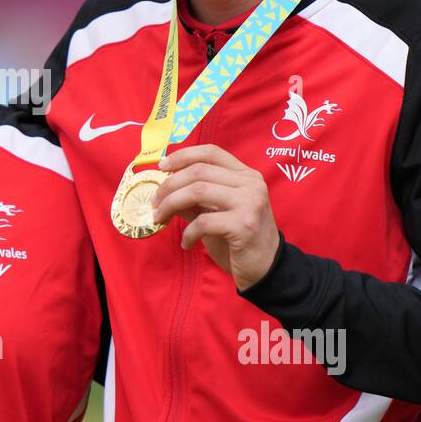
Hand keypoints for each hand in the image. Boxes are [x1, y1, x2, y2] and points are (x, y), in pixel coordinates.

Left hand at [151, 145, 279, 290]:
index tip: (162, 166)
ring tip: (161, 218)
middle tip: (155, 202)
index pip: (211, 152)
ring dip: (171, 205)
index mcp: (246, 175)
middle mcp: (251, 184)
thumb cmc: (238, 240)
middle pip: (199, 171)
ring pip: (197, 191)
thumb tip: (163, 187)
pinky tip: (186, 243)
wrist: (266, 269)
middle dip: (169, 185)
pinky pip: (203, 222)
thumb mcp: (215, 213)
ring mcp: (250, 202)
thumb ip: (194, 198)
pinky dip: (188, 233)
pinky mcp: (244, 225)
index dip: (183, 156)